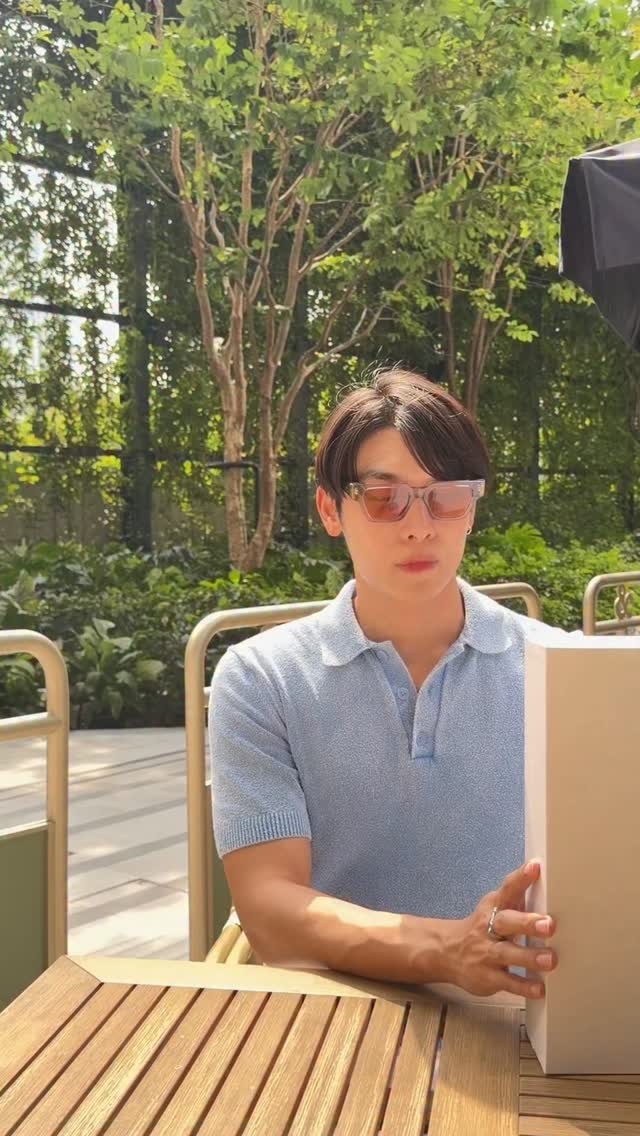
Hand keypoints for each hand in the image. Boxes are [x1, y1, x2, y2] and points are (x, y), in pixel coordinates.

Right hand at [443, 860, 556, 998]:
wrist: (447, 952)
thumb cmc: (483, 928)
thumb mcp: (496, 908)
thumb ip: (518, 897)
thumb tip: (545, 878)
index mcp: (494, 907)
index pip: (507, 888)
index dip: (521, 877)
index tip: (536, 867)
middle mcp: (489, 927)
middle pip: (506, 922)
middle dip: (527, 923)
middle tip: (549, 924)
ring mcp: (486, 953)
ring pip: (506, 953)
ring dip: (529, 957)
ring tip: (550, 960)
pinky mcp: (488, 976)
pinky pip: (507, 982)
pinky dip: (523, 986)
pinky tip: (539, 989)